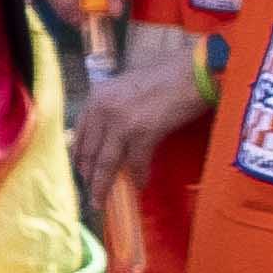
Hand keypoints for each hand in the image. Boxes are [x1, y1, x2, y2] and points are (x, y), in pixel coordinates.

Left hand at [72, 46, 211, 203]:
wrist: (193, 72)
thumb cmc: (167, 74)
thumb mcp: (128, 86)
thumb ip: (115, 105)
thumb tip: (112, 129)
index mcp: (97, 96)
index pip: (79, 132)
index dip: (79, 155)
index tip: (81, 169)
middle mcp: (103, 109)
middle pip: (89, 151)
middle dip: (88, 175)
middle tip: (90, 192)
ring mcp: (121, 123)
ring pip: (105, 163)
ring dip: (103, 185)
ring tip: (102, 200)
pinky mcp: (143, 134)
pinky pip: (135, 164)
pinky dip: (138, 177)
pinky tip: (140, 186)